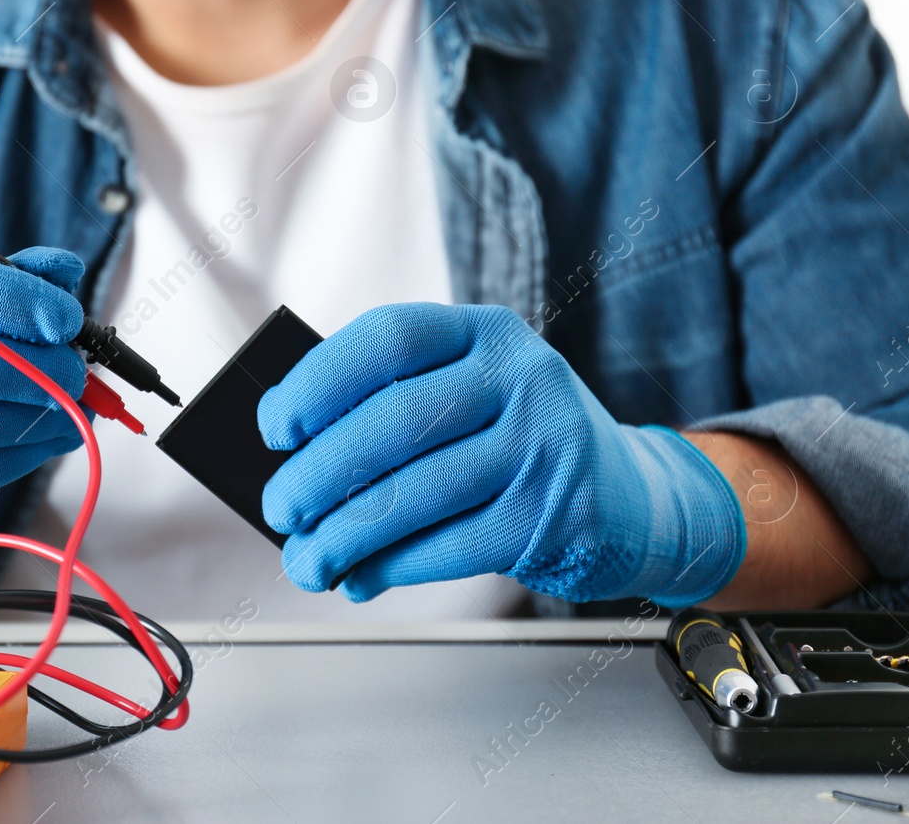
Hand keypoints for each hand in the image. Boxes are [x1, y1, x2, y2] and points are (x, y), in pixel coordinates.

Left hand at [258, 303, 745, 605]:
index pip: (388, 339)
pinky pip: (451, 546)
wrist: (634, 499)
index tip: (275, 426)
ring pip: (416, 493)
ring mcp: (543, 447)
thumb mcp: (473, 394)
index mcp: (485, 333)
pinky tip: (360, 575)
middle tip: (279, 506)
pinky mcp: (554, 516)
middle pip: (394, 421)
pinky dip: (392, 565)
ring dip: (345, 534)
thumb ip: (397, 405)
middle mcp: (521, 379)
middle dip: (318, 473)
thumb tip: (295, 457)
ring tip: (306, 559)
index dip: (319, 381)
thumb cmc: (520, 440)